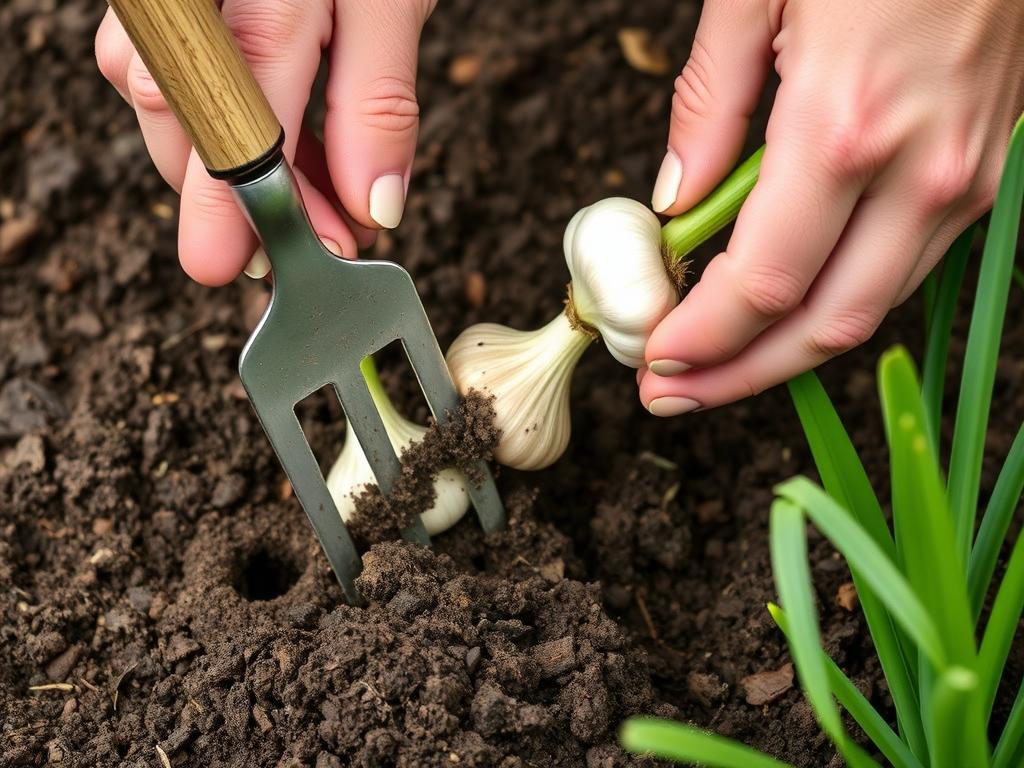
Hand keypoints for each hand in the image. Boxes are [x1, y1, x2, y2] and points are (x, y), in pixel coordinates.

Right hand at [96, 0, 434, 284]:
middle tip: (321, 235)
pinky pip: (173, 86)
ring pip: (171, 116)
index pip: (233, 126)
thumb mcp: (390, 1)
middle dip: (248, 204)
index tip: (249, 263)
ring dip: (239, 174)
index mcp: (264, 3)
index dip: (235, 207)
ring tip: (318, 192)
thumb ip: (378, 102)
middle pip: (187, 132)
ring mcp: (170, 8)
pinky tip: (284, 150)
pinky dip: (228, 134)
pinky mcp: (170, 13)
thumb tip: (372, 202)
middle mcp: (194, 7)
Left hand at [638, 0, 1023, 415]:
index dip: (702, 337)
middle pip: (820, 325)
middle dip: (735, 376)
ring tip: (713, 368)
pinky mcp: (983, 174)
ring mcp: (964, 179)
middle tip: (668, 395)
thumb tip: (674, 200)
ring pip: (865, 310)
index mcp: (845, 127)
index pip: (762, 282)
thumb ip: (708, 105)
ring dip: (783, 353)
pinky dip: (833, 304)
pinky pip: (900, 269)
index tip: (652, 355)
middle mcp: (919, 172)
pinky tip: (780, 309)